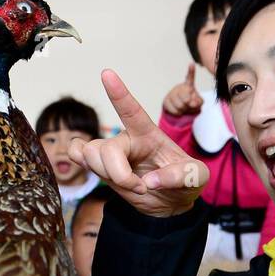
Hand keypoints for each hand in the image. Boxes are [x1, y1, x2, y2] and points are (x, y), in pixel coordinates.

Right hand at [68, 69, 208, 217]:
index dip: (119, 93)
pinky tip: (99, 172)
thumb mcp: (197, 177)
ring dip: (107, 175)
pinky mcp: (99, 166)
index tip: (106, 74)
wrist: (171, 202)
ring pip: (90, 153)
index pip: (132, 111)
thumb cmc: (185, 182)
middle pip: (107, 148)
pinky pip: (77, 154)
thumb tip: (150, 180)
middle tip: (141, 188)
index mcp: (150, 135)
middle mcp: (127, 139)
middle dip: (120, 174)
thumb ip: (181, 176)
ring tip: (132, 186)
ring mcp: (111, 152)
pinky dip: (79, 162)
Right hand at [162, 63, 203, 116]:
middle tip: (188, 104)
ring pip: (180, 106)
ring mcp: (172, 93)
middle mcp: (179, 87)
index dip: (191, 71)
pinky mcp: (166, 100)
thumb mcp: (199, 102)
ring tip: (184, 107)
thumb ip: (198, 102)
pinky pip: (174, 111)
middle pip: (186, 99)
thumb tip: (190, 102)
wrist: (180, 107)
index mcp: (189, 85)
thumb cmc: (191, 102)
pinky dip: (178, 113)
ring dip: (184, 110)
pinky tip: (178, 109)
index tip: (192, 64)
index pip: (190, 78)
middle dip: (189, 105)